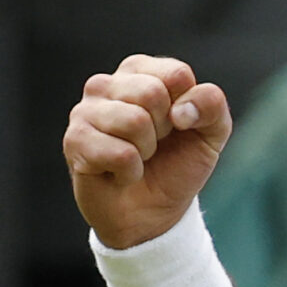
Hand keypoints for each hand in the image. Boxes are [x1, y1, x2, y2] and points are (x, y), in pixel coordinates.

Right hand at [65, 55, 232, 248]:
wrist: (152, 216)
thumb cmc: (176, 165)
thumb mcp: (211, 133)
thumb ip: (212, 104)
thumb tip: (181, 109)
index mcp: (140, 71)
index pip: (176, 74)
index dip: (187, 108)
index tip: (177, 126)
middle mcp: (107, 83)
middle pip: (153, 93)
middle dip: (163, 130)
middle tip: (153, 145)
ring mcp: (85, 110)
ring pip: (134, 121)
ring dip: (145, 151)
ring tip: (135, 158)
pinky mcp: (74, 140)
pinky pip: (120, 153)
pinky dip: (130, 172)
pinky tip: (120, 174)